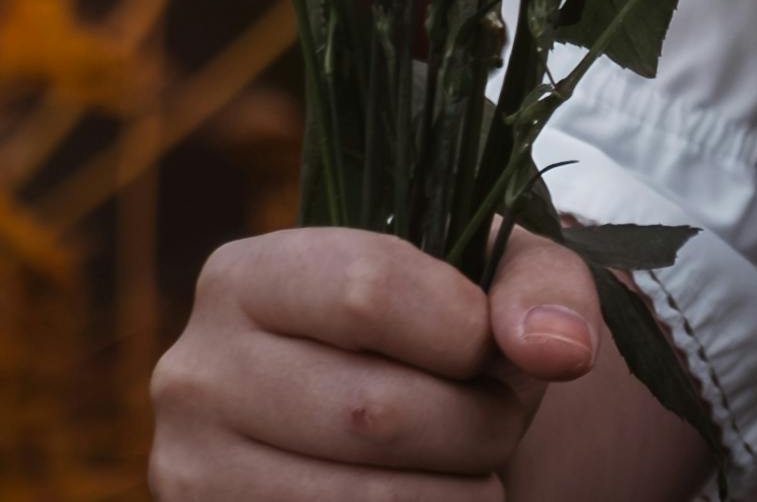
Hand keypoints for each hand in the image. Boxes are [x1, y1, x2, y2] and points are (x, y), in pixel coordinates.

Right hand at [149, 224, 599, 499]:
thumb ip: (541, 287)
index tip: (493, 348)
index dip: (463, 330)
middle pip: (375, 411)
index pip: (369, 291)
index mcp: (245, 276)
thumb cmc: (430, 335)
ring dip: (459, 492)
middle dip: (477, 424)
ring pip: (366, 500)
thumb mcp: (483, 277)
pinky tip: (427, 496)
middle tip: (499, 420)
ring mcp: (193, 470)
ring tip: (469, 465)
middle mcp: (196, 372)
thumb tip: (563, 349)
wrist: (369, 421)